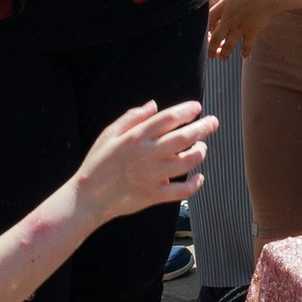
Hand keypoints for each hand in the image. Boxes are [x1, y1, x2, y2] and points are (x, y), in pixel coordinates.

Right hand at [74, 97, 214, 221]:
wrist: (88, 197)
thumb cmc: (98, 162)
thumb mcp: (109, 134)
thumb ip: (132, 117)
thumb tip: (154, 104)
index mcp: (136, 137)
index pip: (168, 118)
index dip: (186, 110)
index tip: (197, 107)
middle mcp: (147, 155)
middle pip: (183, 137)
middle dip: (203, 127)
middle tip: (213, 122)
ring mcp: (152, 176)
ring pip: (187, 162)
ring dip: (200, 152)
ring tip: (202, 147)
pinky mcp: (154, 196)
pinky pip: (182, 191)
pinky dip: (195, 184)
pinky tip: (199, 177)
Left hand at [205, 0, 277, 60]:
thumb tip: (214, 6)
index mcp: (223, 6)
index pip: (208, 21)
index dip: (206, 28)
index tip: (209, 32)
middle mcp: (229, 18)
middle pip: (215, 37)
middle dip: (210, 49)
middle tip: (209, 56)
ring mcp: (241, 26)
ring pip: (228, 45)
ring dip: (224, 54)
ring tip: (222, 58)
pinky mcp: (252, 30)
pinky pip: (247, 46)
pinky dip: (245, 52)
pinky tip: (244, 55)